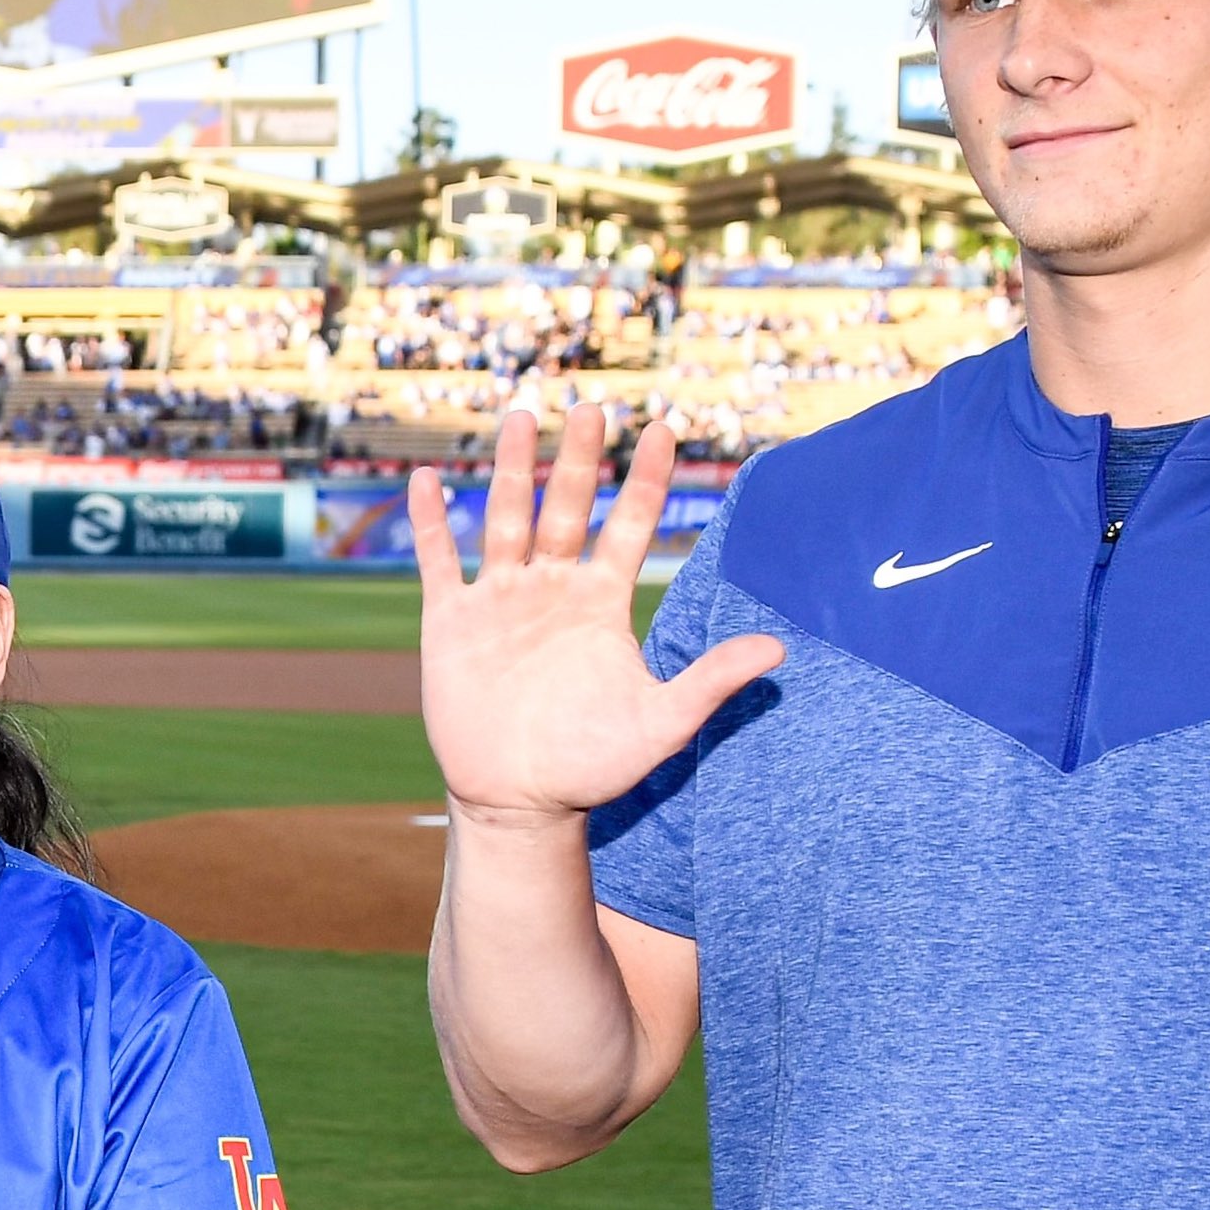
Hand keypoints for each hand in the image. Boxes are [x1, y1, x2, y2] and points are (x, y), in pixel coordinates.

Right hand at [413, 405, 781, 826]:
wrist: (518, 802)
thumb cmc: (592, 766)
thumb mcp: (662, 723)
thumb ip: (712, 681)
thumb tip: (780, 648)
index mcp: (601, 604)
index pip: (628, 526)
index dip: (645, 480)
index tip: (662, 429)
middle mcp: (552, 590)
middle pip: (567, 507)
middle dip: (581, 458)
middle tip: (593, 406)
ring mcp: (500, 602)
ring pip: (505, 517)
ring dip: (513, 469)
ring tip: (522, 416)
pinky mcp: (451, 623)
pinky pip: (439, 562)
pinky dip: (430, 522)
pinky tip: (429, 479)